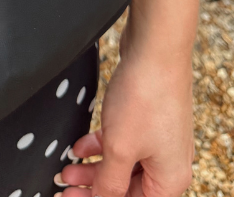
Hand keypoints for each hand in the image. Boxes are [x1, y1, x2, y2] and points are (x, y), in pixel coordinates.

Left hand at [55, 22, 194, 196]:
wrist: (156, 49)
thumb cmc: (144, 99)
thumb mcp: (120, 148)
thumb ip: (110, 182)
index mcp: (170, 180)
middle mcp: (169, 164)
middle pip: (127, 188)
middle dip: (94, 187)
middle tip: (64, 186)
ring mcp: (160, 140)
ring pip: (123, 164)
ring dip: (94, 167)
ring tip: (66, 168)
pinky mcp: (149, 119)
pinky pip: (123, 142)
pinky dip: (102, 146)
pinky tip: (80, 145)